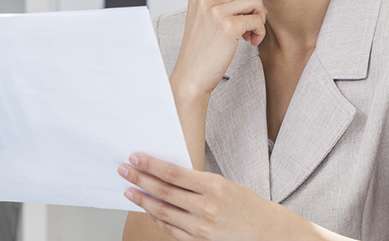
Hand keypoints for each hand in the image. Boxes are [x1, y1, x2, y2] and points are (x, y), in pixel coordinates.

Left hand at [119, 153, 291, 240]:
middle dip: (140, 179)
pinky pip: (170, 229)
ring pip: (163, 211)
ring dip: (142, 200)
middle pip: (164, 191)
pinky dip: (156, 218)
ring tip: (129, 190)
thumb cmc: (244, 203)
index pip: (173, 173)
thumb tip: (165, 173)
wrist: (264, 230)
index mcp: (214, 186)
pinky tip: (147, 209)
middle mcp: (206, 207)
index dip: (150, 165)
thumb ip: (195, 181)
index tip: (135, 157)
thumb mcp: (223, 183)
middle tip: (124, 170)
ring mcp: (201, 227)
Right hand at [172, 0, 266, 97]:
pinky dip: (260, 31)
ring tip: (251, 34)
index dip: (241, 3)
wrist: (191, 77)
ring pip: (255, 2)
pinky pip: (257, 19)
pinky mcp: (229, 25)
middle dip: (253, 10)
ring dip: (259, 19)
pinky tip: (252, 41)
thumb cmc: (200, 53)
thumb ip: (219, 5)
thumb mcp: (204, 21)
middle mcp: (205, 0)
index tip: (242, 19)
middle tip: (249, 29)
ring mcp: (216, 12)